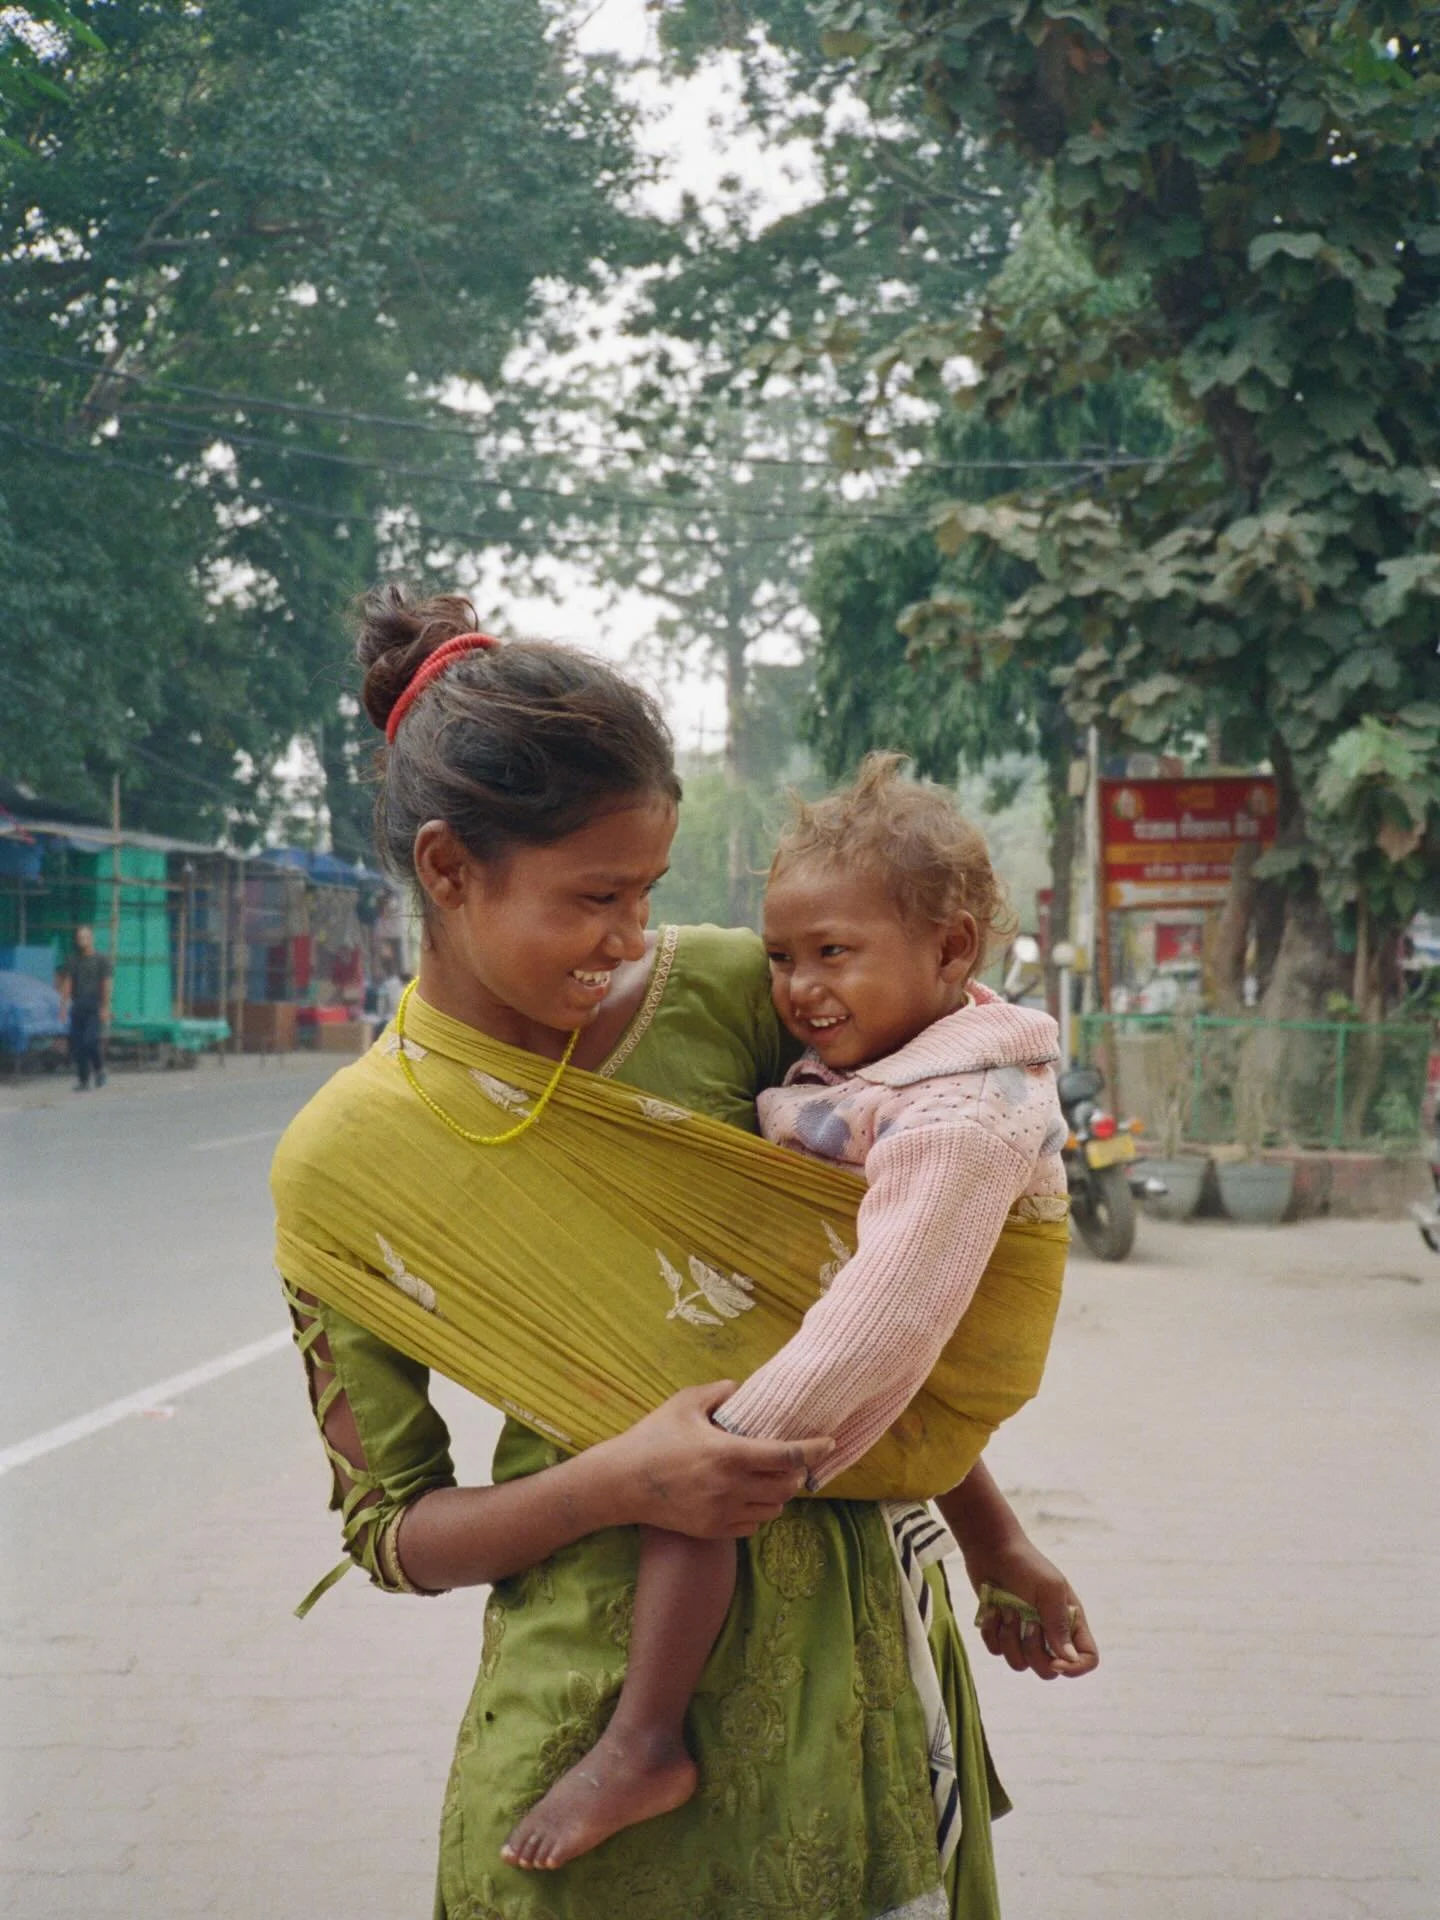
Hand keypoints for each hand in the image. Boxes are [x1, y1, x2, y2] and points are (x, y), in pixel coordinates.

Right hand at [604, 1381, 832, 1539]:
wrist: (620, 1483)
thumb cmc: (652, 1437)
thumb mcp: (684, 1403)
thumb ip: (719, 1392)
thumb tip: (742, 1389)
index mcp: (729, 1453)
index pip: (788, 1455)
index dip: (813, 1449)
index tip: (828, 1442)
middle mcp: (732, 1487)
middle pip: (787, 1486)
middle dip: (796, 1472)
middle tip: (792, 1459)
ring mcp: (723, 1513)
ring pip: (773, 1509)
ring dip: (778, 1493)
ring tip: (770, 1478)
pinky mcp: (712, 1531)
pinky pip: (752, 1526)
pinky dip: (757, 1512)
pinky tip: (746, 1497)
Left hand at [962, 1535, 1098, 1680]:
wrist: (991, 1548)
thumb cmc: (1025, 1564)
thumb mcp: (1048, 1589)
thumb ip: (1059, 1624)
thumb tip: (1068, 1660)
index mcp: (1070, 1620)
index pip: (1087, 1657)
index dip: (1075, 1668)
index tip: (1055, 1661)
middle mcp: (1049, 1631)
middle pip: (1049, 1670)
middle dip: (1033, 1650)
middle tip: (1027, 1622)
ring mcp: (1024, 1633)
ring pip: (1020, 1664)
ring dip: (1009, 1638)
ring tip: (1006, 1610)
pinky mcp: (1001, 1631)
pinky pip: (996, 1651)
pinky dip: (991, 1632)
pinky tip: (991, 1610)